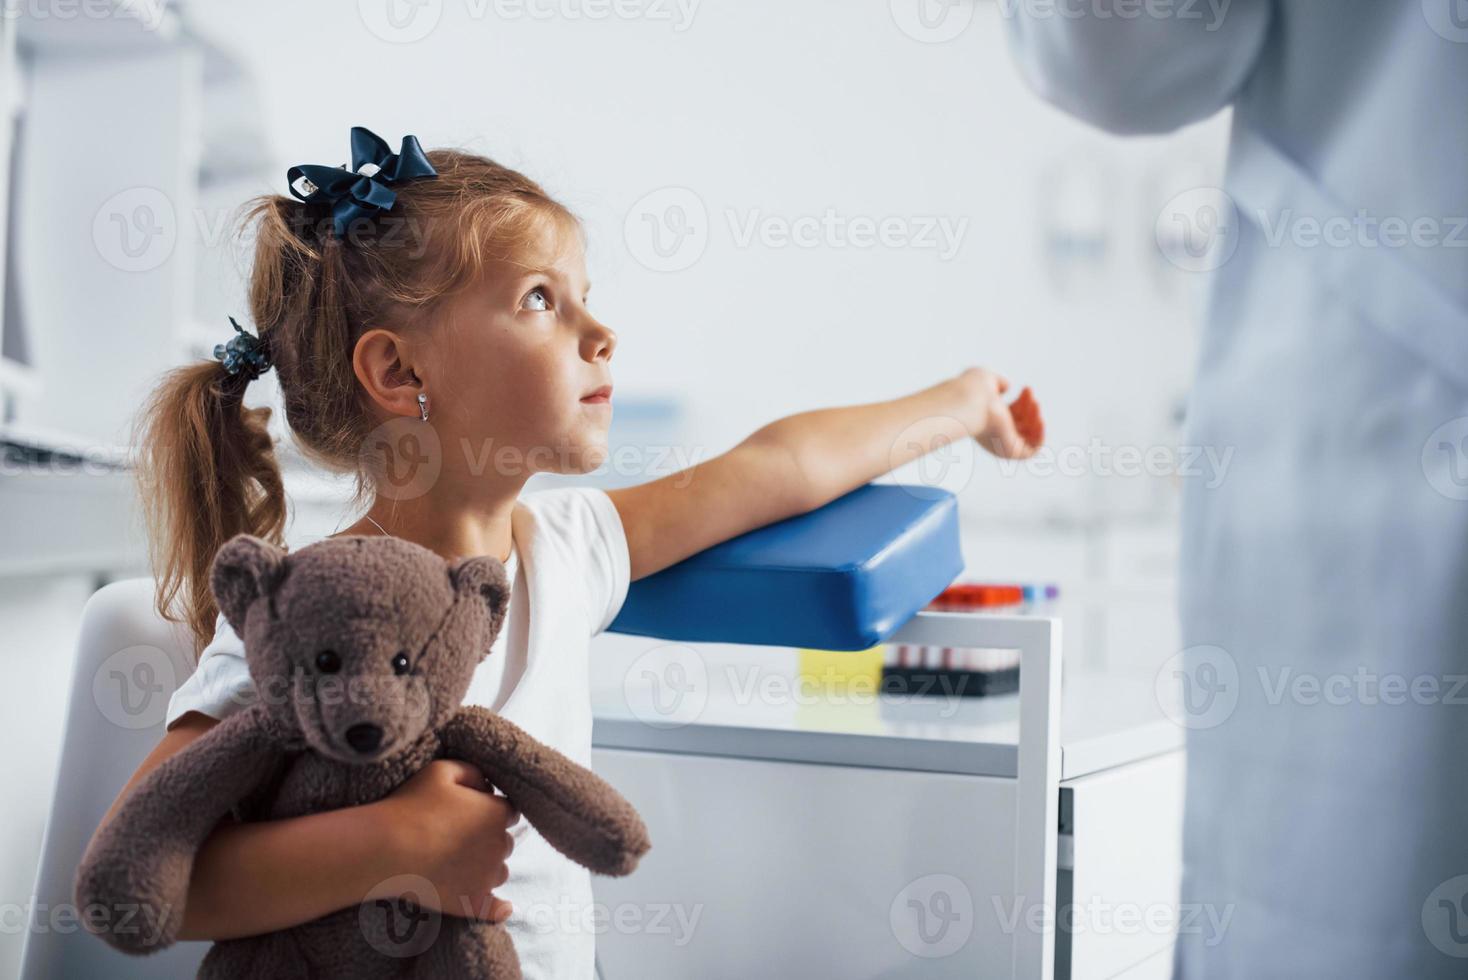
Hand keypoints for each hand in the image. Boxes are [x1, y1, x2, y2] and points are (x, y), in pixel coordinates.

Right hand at [368, 759, 519, 922]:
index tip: (471, 813)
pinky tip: (503, 908)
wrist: (387, 851)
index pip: (509, 811)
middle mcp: (499, 846)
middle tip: (458, 838)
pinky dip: (499, 908)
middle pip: (504, 842)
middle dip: (489, 838)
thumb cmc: (411, 806)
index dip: (491, 810)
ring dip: (487, 867)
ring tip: (458, 864)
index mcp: (496, 813)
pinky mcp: (473, 903)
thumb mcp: (441, 771)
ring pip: (499, 871)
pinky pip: (496, 909)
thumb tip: (487, 784)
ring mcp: (487, 877)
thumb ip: (472, 772)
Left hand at [957, 367, 1044, 459]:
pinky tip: (1039, 420)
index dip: (1023, 401)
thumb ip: (997, 382)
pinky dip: (1039, 436)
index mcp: (988, 418)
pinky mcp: (1009, 450)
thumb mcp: (986, 379)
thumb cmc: (973, 390)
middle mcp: (995, 432)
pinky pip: (1032, 450)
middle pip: (1021, 424)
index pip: (1012, 414)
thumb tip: (1007, 386)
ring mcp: (1002, 442)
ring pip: (1028, 436)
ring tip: (1034, 405)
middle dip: (1029, 407)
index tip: (1026, 388)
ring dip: (1036, 419)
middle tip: (1028, 395)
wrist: (970, 403)